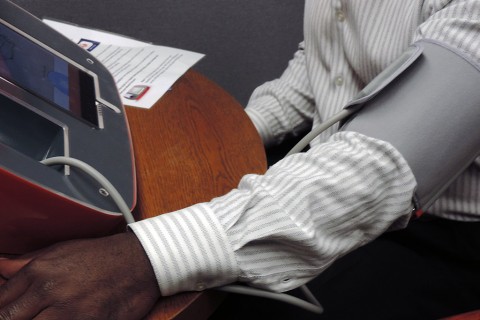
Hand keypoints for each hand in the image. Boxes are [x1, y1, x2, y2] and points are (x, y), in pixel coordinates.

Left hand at [0, 232, 159, 319]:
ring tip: (49, 315)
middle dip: (15, 318)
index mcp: (38, 271)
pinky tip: (63, 319)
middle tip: (32, 314)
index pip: (0, 302)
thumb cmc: (102, 256)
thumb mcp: (61, 251)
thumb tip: (0, 267)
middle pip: (9, 319)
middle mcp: (49, 292)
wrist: (141, 262)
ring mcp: (69, 312)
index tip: (11, 312)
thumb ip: (25, 264)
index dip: (3, 310)